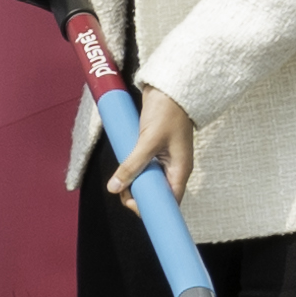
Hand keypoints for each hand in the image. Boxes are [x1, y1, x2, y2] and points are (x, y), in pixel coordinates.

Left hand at [110, 86, 198, 201]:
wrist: (168, 89)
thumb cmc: (167, 113)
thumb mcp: (148, 141)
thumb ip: (132, 165)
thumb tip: (115, 187)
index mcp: (180, 169)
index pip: (170, 200)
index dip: (153, 207)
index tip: (132, 205)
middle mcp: (173, 168)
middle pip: (156, 193)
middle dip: (137, 195)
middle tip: (120, 190)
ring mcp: (163, 160)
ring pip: (147, 180)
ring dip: (132, 182)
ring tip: (118, 179)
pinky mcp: (153, 151)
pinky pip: (142, 167)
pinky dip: (132, 169)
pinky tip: (122, 166)